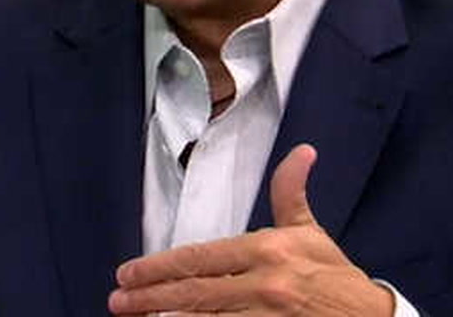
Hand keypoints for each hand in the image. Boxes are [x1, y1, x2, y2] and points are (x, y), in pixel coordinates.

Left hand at [108, 144, 393, 315]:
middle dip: (149, 297)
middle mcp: (266, 284)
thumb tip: (302, 152)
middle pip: (194, 293)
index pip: (201, 258)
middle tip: (117, 300)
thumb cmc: (334, 276)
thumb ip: (291, 193)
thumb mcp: (312, 232)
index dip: (160, 267)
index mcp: (269, 250)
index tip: (127, 273)